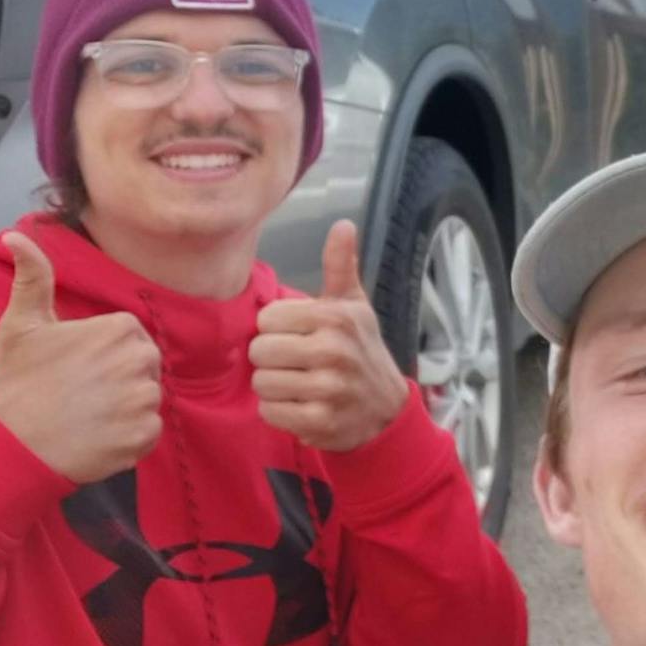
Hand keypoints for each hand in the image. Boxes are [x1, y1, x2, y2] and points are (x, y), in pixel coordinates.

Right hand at [0, 232, 162, 483]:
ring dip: (125, 408)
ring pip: (148, 398)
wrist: (8, 447)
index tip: (78, 368)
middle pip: (145, 366)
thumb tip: (17, 235)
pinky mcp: (144, 436)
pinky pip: (149, 431)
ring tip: (87, 415)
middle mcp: (139, 361)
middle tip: (81, 393)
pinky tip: (97, 437)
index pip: (131, 337)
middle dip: (121, 378)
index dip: (105, 353)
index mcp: (119, 330)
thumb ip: (33, 277)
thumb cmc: (17, 382)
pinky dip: (129, 437)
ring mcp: (144, 401)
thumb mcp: (22, 325)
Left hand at [250, 220, 408, 451]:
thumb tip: (343, 223)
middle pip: (260, 351)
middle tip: (294, 362)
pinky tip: (299, 405)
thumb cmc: (362, 350)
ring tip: (296, 383)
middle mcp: (333, 351)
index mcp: (336, 318)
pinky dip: (279, 411)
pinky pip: (271, 412)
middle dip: (271, 359)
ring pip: (262, 383)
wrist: (386, 409)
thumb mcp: (354, 305)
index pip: (267, 318)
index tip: (297, 335)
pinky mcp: (320, 422)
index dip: (276, 328)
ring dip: (273, 386)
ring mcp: (328, 389)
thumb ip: (340, 265)